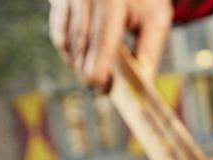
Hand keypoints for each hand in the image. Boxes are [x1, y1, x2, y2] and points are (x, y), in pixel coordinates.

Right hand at [49, 0, 172, 90]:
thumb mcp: (154, 18)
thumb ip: (149, 50)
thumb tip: (142, 83)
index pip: (101, 40)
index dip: (100, 68)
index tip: (103, 88)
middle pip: (81, 44)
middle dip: (88, 71)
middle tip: (101, 88)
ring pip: (65, 41)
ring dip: (77, 63)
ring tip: (94, 74)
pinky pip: (58, 32)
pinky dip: (69, 50)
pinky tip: (82, 59)